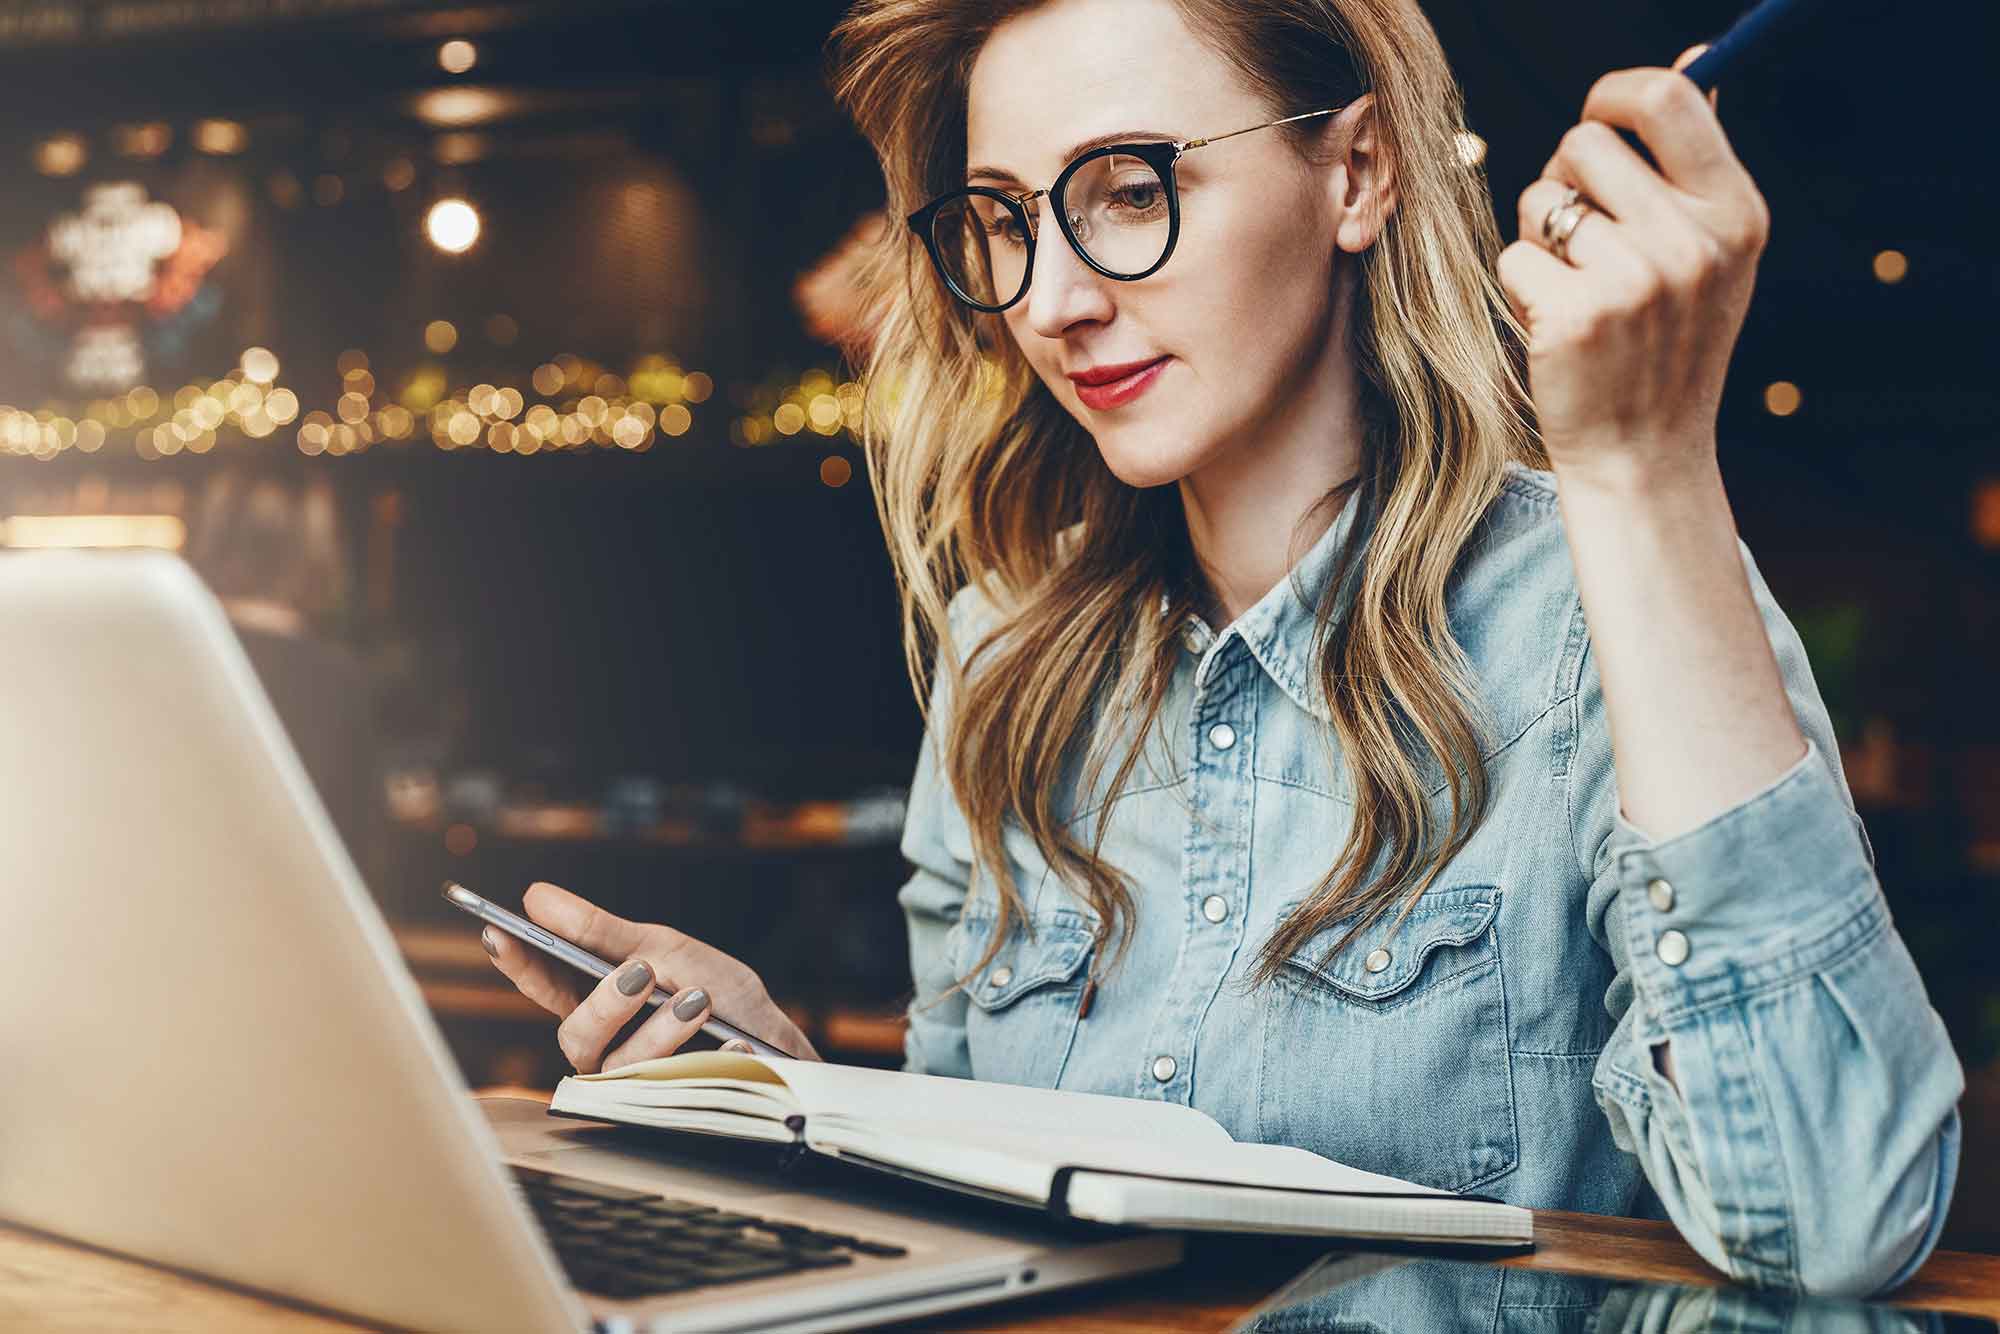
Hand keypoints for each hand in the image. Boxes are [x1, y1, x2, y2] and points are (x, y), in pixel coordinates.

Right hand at [483, 881, 820, 1072]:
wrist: (774, 1042)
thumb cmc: (713, 990)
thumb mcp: (664, 949)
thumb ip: (602, 931)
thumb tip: (536, 896)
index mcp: (592, 1002)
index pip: (542, 984)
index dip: (516, 962)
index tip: (498, 931)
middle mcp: (602, 1049)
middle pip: (576, 1035)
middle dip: (606, 1002)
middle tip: (640, 971)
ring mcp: (633, 1084)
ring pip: (621, 1067)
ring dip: (661, 1030)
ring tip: (699, 999)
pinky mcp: (671, 1109)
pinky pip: (678, 1091)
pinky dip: (712, 1058)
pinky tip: (734, 1043)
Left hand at [1497, 46, 1768, 493]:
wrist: (1646, 455)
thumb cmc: (1667, 345)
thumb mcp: (1711, 254)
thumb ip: (1694, 163)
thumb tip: (1687, 60)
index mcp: (1735, 212)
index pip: (1666, 99)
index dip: (1613, 94)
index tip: (1596, 117)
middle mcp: (1692, 240)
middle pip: (1584, 142)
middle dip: (1565, 179)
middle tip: (1582, 238)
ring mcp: (1633, 280)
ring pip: (1540, 199)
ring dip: (1541, 235)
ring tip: (1577, 285)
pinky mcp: (1574, 315)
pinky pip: (1514, 255)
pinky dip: (1522, 286)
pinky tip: (1557, 325)